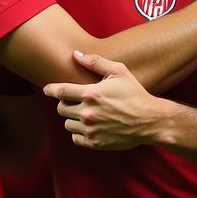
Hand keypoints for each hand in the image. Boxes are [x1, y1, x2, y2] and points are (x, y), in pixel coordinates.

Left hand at [42, 52, 168, 150]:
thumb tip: (76, 54)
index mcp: (91, 94)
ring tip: (85, 114)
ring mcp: (91, 130)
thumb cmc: (135, 94)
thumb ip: (96, 62)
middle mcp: (88, 113)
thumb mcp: (119, 72)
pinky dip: (79, 133)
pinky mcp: (95, 143)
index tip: (47, 90)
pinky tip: (89, 127)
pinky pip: (75, 138)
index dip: (51, 90)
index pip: (61, 91)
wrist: (149, 121)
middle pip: (61, 109)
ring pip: (67, 124)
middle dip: (65, 104)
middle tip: (75, 102)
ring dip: (72, 119)